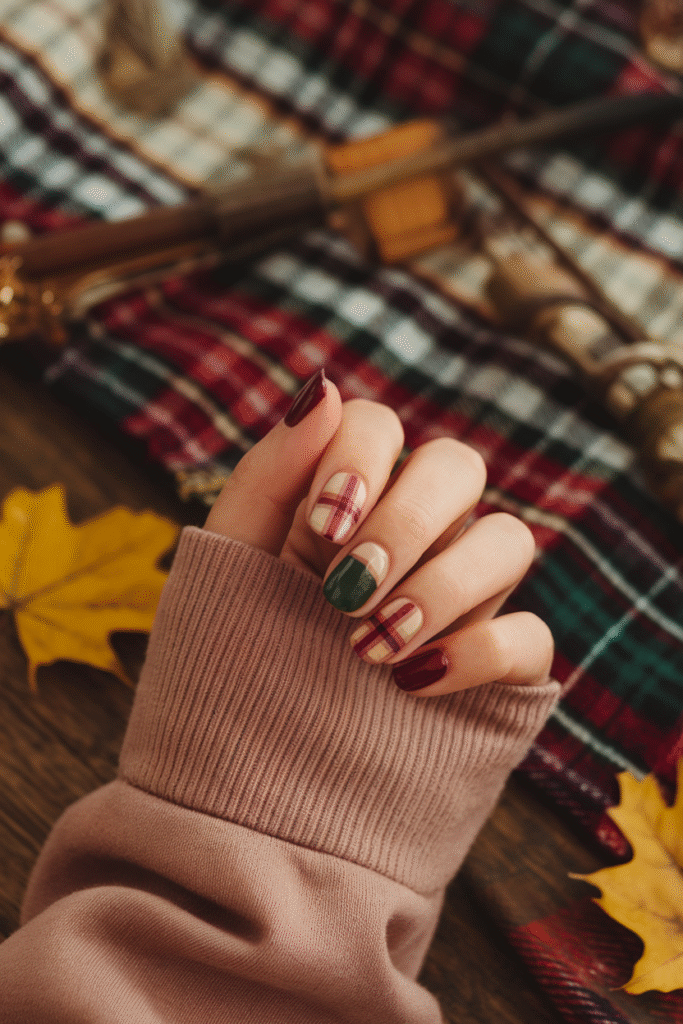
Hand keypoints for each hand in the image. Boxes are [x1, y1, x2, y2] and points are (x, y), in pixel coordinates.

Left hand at [205, 370, 552, 695]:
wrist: (245, 799)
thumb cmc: (229, 672)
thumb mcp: (227, 568)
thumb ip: (269, 473)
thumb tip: (324, 384)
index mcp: (341, 506)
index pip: (379, 427)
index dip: (359, 459)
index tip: (322, 527)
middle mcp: (409, 541)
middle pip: (459, 465)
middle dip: (407, 518)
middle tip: (347, 588)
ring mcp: (457, 604)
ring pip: (510, 539)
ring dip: (443, 582)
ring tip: (370, 645)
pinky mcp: (493, 674)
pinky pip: (532, 634)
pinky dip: (479, 649)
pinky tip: (414, 683)